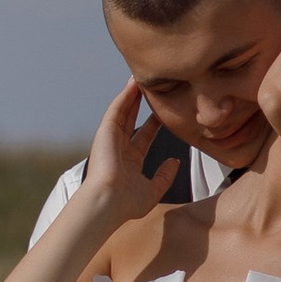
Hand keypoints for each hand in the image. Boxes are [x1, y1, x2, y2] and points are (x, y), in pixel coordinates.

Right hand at [80, 77, 166, 230]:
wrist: (108, 203)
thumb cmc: (127, 203)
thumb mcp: (153, 190)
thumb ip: (164, 176)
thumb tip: (175, 162)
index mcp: (129, 162)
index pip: (144, 138)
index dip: (154, 124)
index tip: (165, 112)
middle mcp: (118, 148)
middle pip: (132, 120)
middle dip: (141, 105)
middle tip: (152, 88)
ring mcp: (110, 139)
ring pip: (123, 112)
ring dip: (131, 95)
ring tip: (141, 78)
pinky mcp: (105, 132)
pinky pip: (116, 110)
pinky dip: (124, 96)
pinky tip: (132, 84)